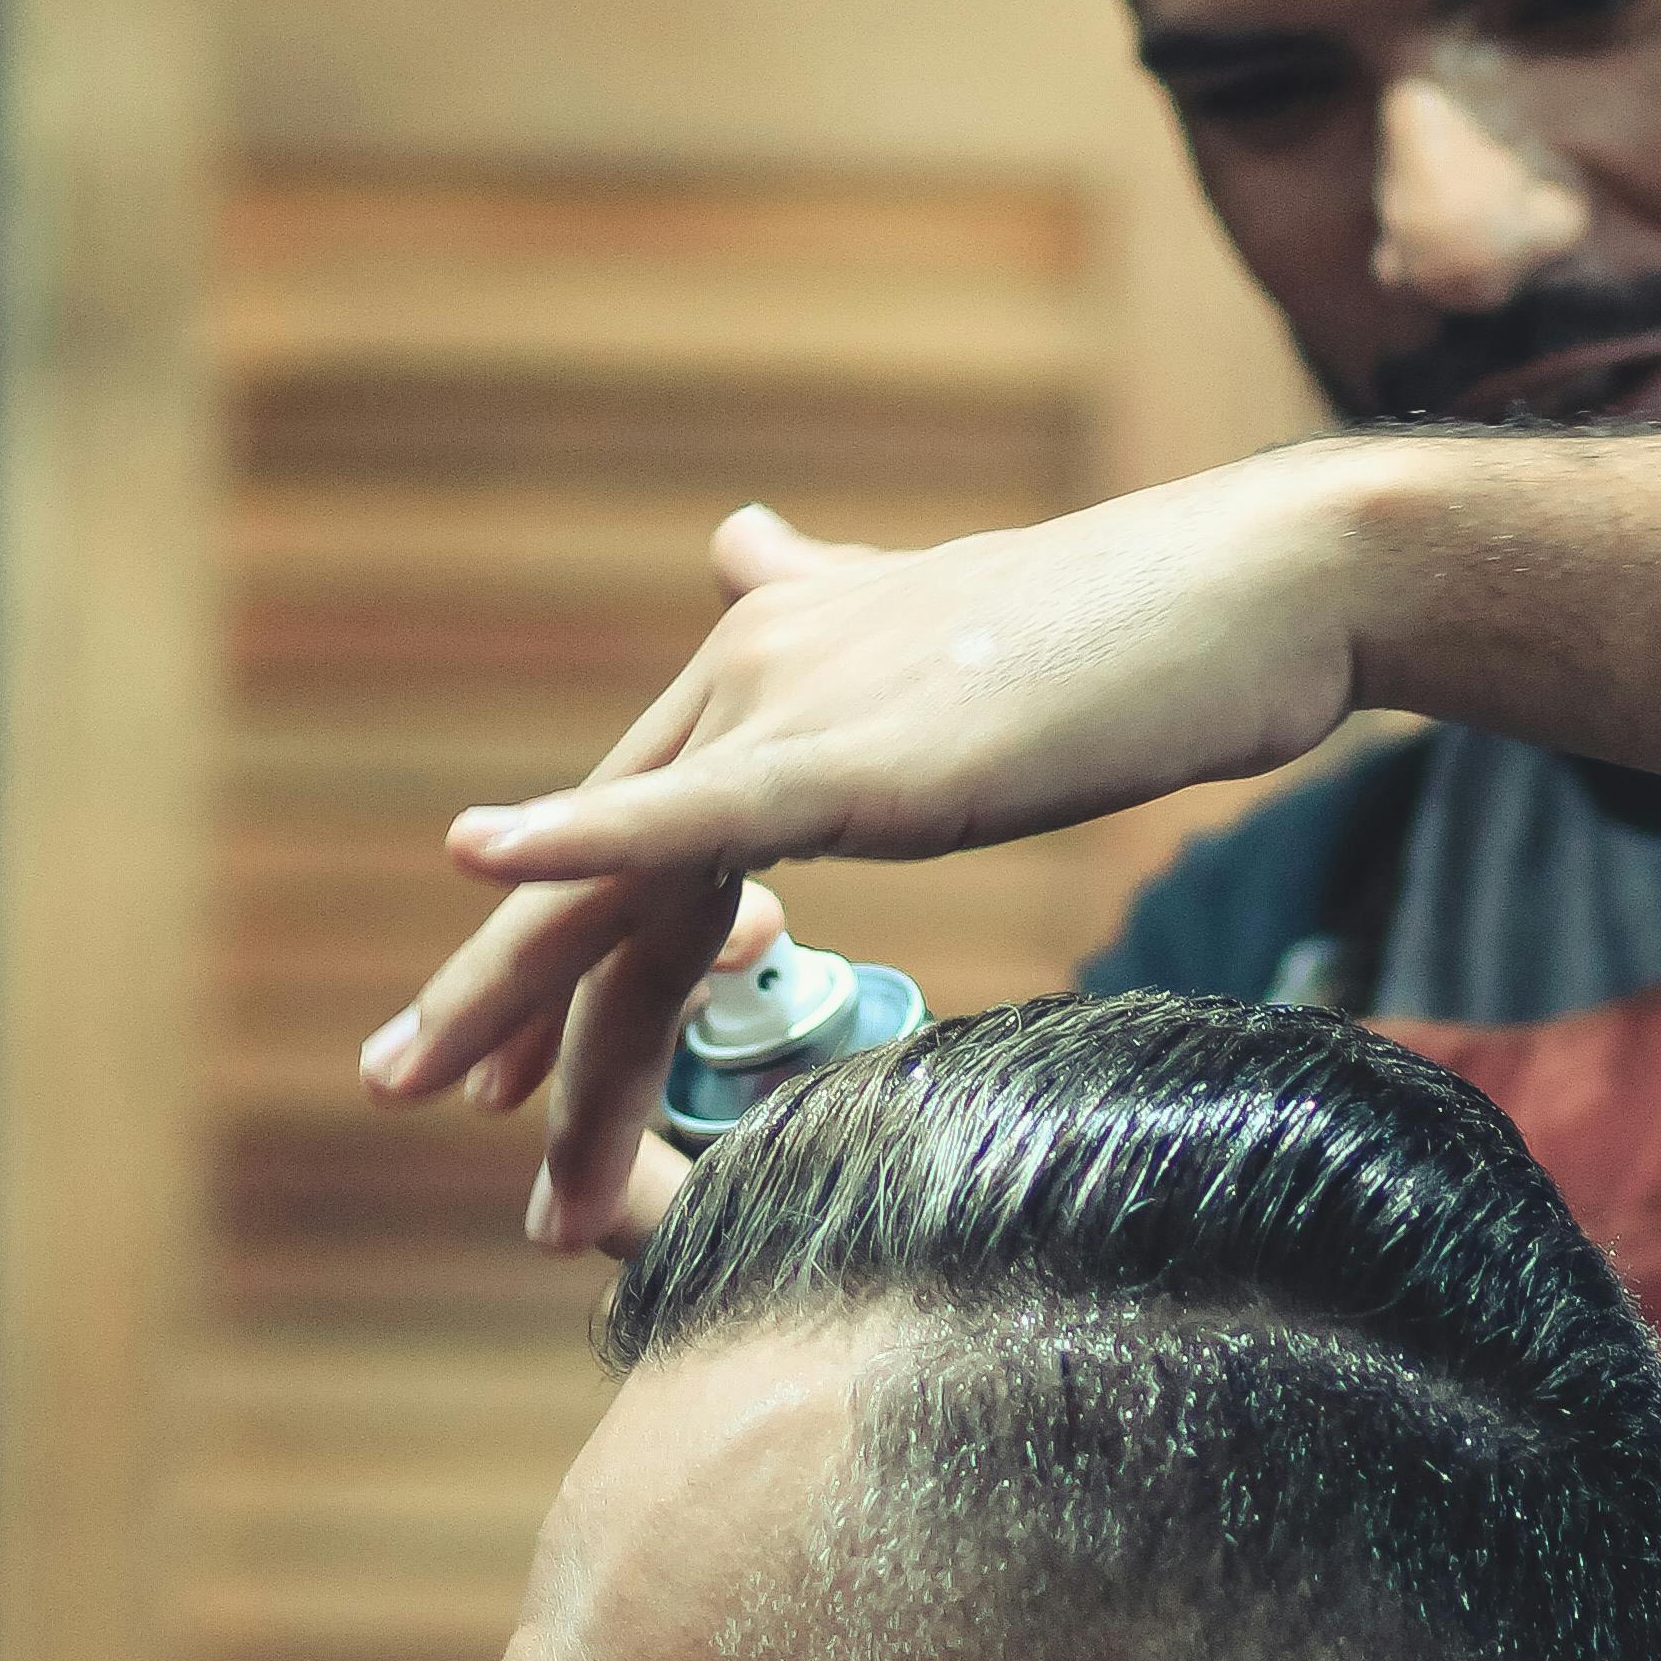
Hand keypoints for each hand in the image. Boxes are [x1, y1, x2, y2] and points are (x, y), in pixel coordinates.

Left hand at [358, 454, 1362, 1244]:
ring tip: (466, 1122)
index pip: (628, 830)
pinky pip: (688, 809)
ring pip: (628, 884)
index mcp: (769, 660)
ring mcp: (793, 703)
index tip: (492, 1053)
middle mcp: (751, 669)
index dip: (552, 942)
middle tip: (406, 1088)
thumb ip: (829, 605)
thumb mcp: (943, 629)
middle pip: (598, 869)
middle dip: (500, 996)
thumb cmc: (1139, 633)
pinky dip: (577, 835)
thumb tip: (736, 539)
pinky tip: (484, 859)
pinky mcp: (852, 748)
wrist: (1254, 592)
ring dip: (539, 1013)